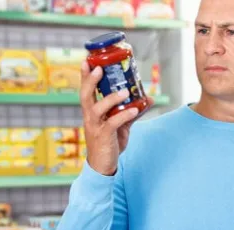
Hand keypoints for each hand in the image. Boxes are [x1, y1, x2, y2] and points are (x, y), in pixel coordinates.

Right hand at [80, 61, 153, 175]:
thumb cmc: (109, 142)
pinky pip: (113, 123)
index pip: (86, 91)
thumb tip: (148, 99)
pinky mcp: (103, 136)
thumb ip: (132, 111)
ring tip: (125, 92)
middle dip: (90, 81)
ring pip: (97, 108)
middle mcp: (90, 117)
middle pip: (85, 95)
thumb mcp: (121, 125)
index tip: (87, 61)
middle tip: (98, 68)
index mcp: (91, 112)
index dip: (85, 76)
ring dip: (111, 98)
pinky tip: (134, 110)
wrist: (103, 165)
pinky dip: (124, 116)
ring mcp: (95, 126)